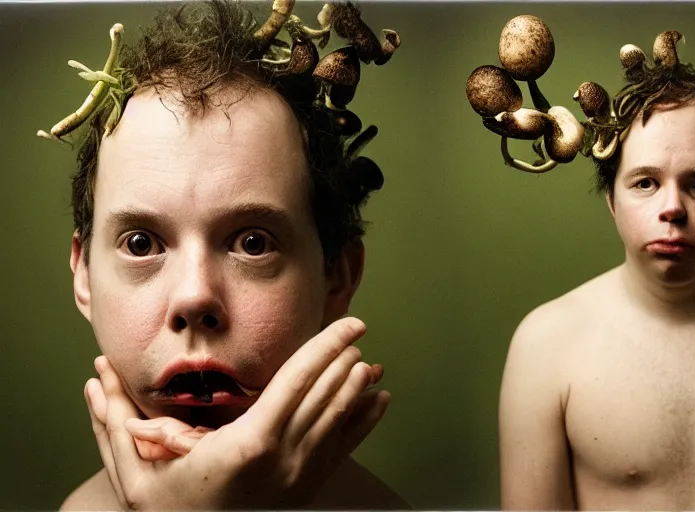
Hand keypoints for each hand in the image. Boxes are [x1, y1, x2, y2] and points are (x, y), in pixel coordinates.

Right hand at [83, 317, 391, 509]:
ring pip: (340, 420)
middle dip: (344, 358)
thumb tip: (94, 378)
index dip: (326, 348)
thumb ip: (115, 423)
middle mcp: (284, 459)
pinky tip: (380, 401)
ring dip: (356, 386)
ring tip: (369, 360)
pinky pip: (345, 448)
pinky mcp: (307, 489)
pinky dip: (365, 421)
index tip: (348, 324)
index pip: (298, 382)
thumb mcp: (135, 475)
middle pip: (326, 396)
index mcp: (249, 445)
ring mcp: (300, 476)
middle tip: (357, 327)